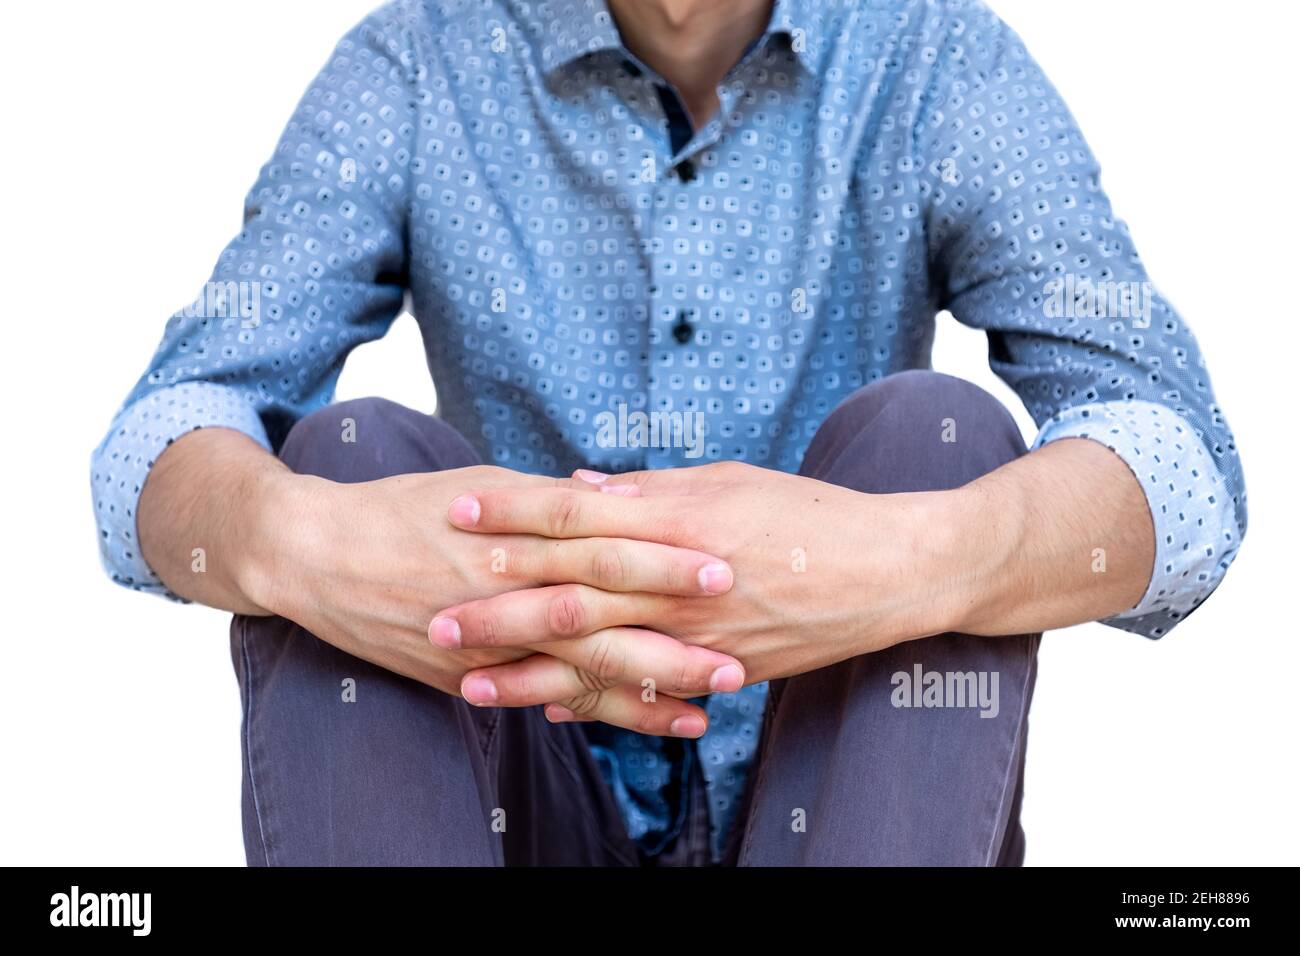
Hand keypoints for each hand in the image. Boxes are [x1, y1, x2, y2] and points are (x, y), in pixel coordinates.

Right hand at [246, 464, 745, 734]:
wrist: (317, 554)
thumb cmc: (406, 508)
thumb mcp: (483, 486)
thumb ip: (550, 500)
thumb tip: (612, 496)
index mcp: (515, 537)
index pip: (604, 549)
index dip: (665, 560)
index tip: (724, 564)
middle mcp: (504, 594)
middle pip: (602, 620)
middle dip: (672, 638)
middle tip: (740, 651)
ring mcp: (485, 645)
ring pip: (578, 673)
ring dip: (646, 691)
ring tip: (710, 703)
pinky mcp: (466, 680)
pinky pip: (540, 700)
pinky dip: (592, 712)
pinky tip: (639, 724)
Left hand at [431, 462, 958, 698]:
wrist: (891, 572)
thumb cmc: (812, 512)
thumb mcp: (731, 482)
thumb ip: (654, 490)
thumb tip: (583, 487)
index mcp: (680, 523)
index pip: (580, 516)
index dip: (517, 512)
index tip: (459, 509)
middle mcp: (683, 585)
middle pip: (575, 596)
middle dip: (500, 608)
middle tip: (433, 614)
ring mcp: (702, 637)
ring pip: (601, 658)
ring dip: (531, 672)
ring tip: (469, 681)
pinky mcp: (723, 671)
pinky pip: (646, 692)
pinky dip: (596, 702)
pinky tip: (549, 708)